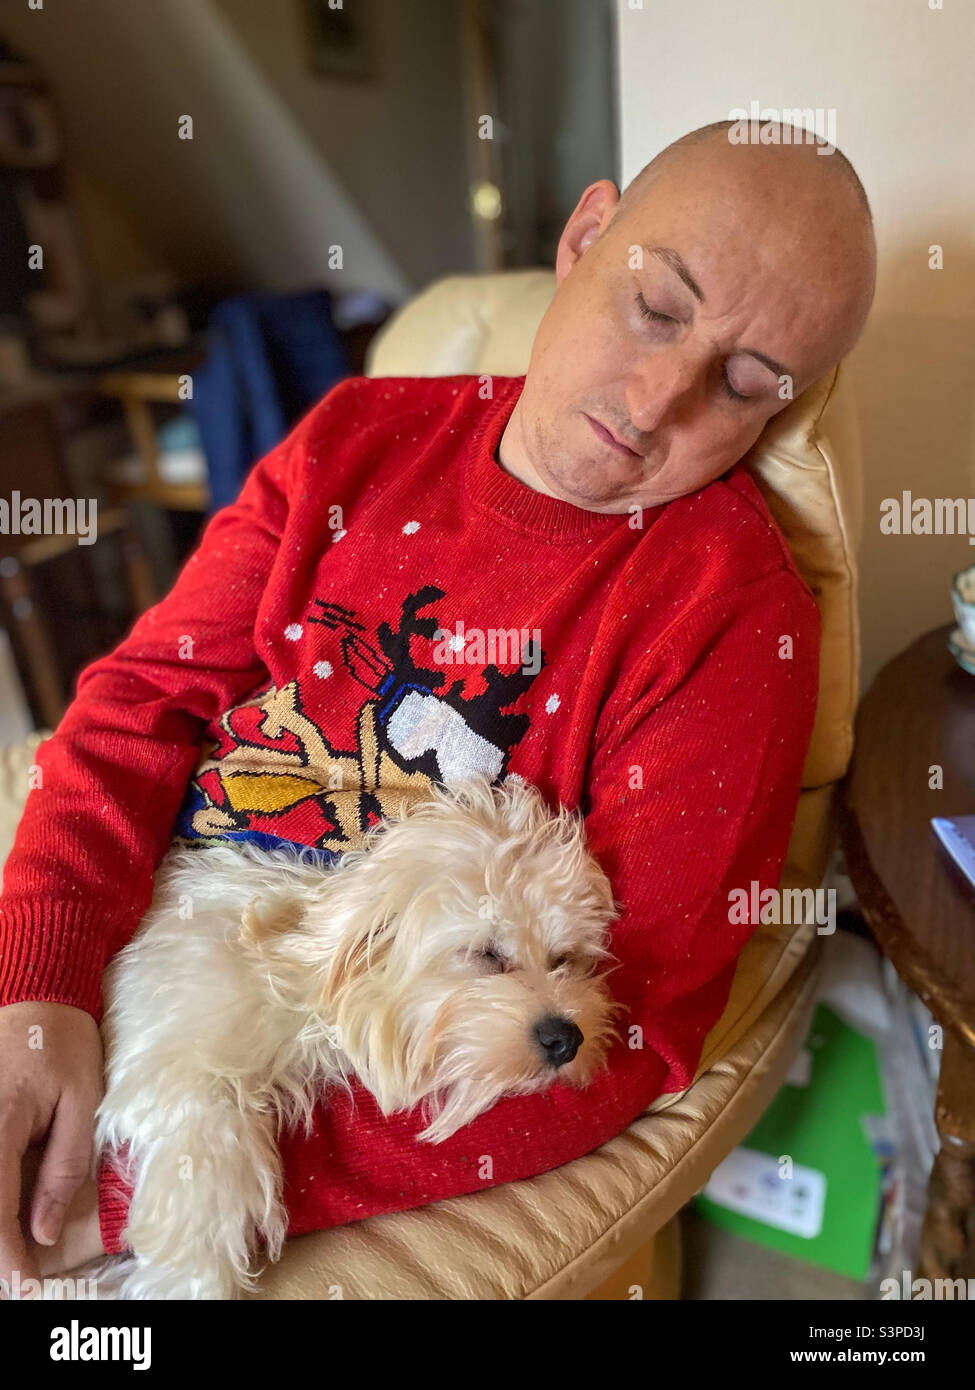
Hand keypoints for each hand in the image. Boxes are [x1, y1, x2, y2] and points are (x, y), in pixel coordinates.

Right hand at [0, 1001, 103, 1293]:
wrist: (32, 993)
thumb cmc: (63, 1041)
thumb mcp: (83, 1100)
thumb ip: (63, 1166)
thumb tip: (42, 1230)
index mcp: (0, 1122)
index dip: (6, 1254)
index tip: (22, 1287)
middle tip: (18, 1278)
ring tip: (16, 1252)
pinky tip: (8, 1213)